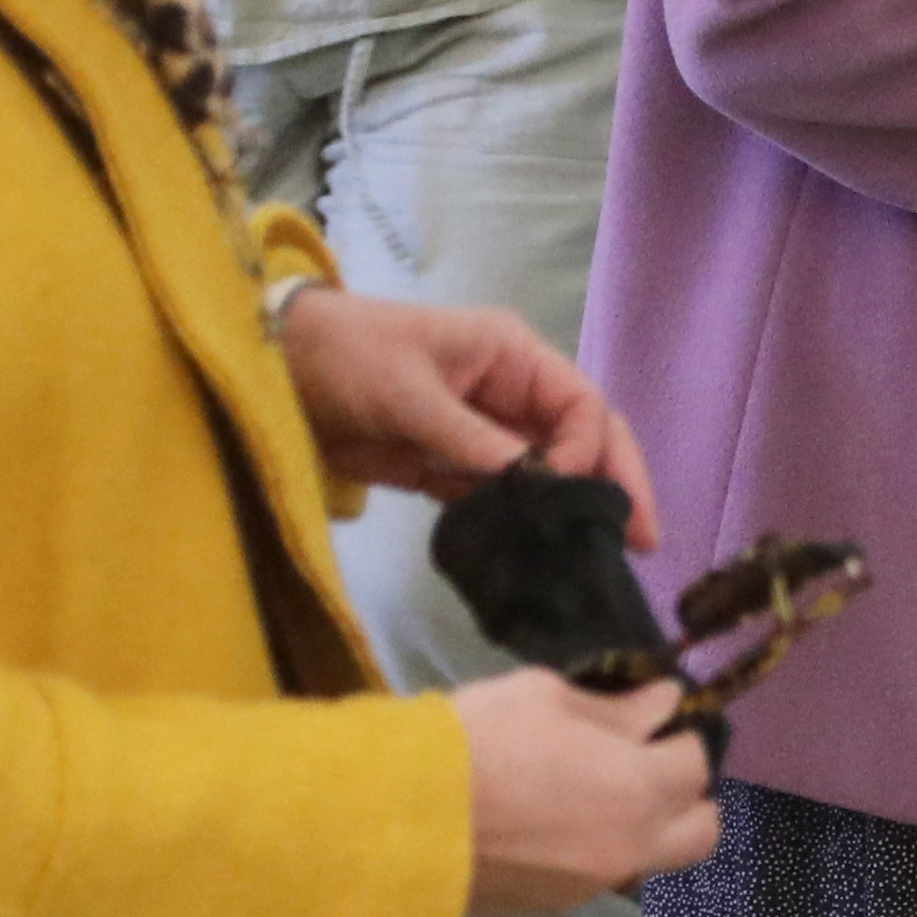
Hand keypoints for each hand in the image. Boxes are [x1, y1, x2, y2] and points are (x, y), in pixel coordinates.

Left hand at [276, 289, 658, 542]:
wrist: (273, 369)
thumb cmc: (345, 357)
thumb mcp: (409, 393)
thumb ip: (472, 440)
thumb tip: (535, 485)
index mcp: (511, 356)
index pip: (581, 403)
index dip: (590, 449)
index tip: (572, 492)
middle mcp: (511, 393)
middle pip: (584, 439)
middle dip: (615, 485)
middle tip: (644, 541)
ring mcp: (485, 433)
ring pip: (550, 474)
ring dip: (573, 513)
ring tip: (599, 561)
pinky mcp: (453, 469)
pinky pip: (505, 499)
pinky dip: (524, 527)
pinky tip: (543, 559)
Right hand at [458, 676, 720, 908]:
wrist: (397, 821)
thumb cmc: (476, 740)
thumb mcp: (544, 698)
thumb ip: (615, 709)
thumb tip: (664, 704)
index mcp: (639, 788)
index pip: (696, 765)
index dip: (679, 739)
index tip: (653, 723)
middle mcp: (631, 846)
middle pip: (700, 832)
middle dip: (686, 798)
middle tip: (646, 768)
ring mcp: (593, 885)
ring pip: (648, 859)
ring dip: (640, 829)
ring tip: (589, 796)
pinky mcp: (551, 907)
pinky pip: (597, 877)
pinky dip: (592, 851)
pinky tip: (547, 826)